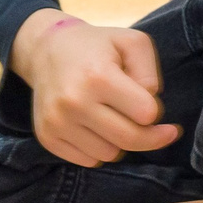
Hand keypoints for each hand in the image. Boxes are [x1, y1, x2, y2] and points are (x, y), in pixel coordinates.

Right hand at [10, 10, 182, 166]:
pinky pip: (88, 161)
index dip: (154, 110)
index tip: (151, 104)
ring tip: (113, 118)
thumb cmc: (97, 46)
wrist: (46, 50)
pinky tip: (96, 128)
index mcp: (98, 76)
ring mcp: (57, 122)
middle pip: (130, 139)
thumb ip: (150, 72)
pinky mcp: (47, 136)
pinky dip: (99, 150)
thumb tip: (150, 110)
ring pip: (110, 154)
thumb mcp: (132, 42)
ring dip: (119, 142)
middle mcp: (74, 102)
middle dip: (150, 137)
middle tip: (156, 130)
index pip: (146, 114)